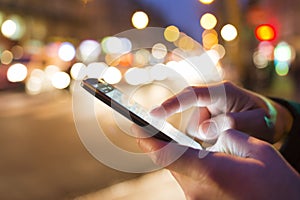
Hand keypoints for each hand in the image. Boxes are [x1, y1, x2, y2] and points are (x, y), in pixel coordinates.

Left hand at [132, 125, 299, 199]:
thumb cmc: (276, 184)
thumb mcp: (259, 151)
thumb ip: (229, 135)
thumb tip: (211, 130)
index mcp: (210, 172)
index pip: (167, 154)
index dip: (148, 139)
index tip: (136, 125)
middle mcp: (198, 189)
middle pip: (169, 161)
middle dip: (161, 143)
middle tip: (152, 127)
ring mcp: (198, 199)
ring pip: (178, 170)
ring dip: (176, 154)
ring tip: (177, 140)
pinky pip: (187, 179)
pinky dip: (186, 165)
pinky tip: (196, 158)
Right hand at [151, 81, 292, 142]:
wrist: (267, 119)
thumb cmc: (263, 118)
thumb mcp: (258, 122)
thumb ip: (234, 123)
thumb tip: (204, 130)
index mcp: (222, 92)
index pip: (192, 95)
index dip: (172, 104)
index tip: (154, 114)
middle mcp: (209, 99)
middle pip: (191, 120)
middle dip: (201, 136)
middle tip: (221, 142)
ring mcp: (205, 111)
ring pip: (193, 131)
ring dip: (206, 141)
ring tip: (229, 140)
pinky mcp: (203, 121)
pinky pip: (196, 136)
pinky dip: (205, 143)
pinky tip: (221, 142)